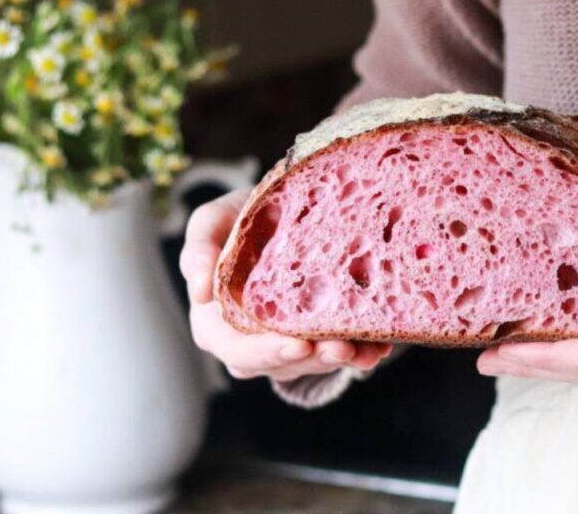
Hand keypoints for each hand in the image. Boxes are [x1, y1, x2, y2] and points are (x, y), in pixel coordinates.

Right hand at [181, 189, 391, 381]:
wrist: (279, 213)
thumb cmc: (240, 218)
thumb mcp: (212, 222)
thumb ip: (199, 249)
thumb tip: (199, 292)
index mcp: (215, 322)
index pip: (237, 349)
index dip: (266, 351)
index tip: (298, 344)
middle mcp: (247, 343)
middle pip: (280, 362)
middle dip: (314, 358)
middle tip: (342, 348)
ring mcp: (282, 346)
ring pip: (311, 363)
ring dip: (341, 357)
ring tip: (367, 349)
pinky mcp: (313, 342)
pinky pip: (335, 354)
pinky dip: (359, 351)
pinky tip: (379, 346)